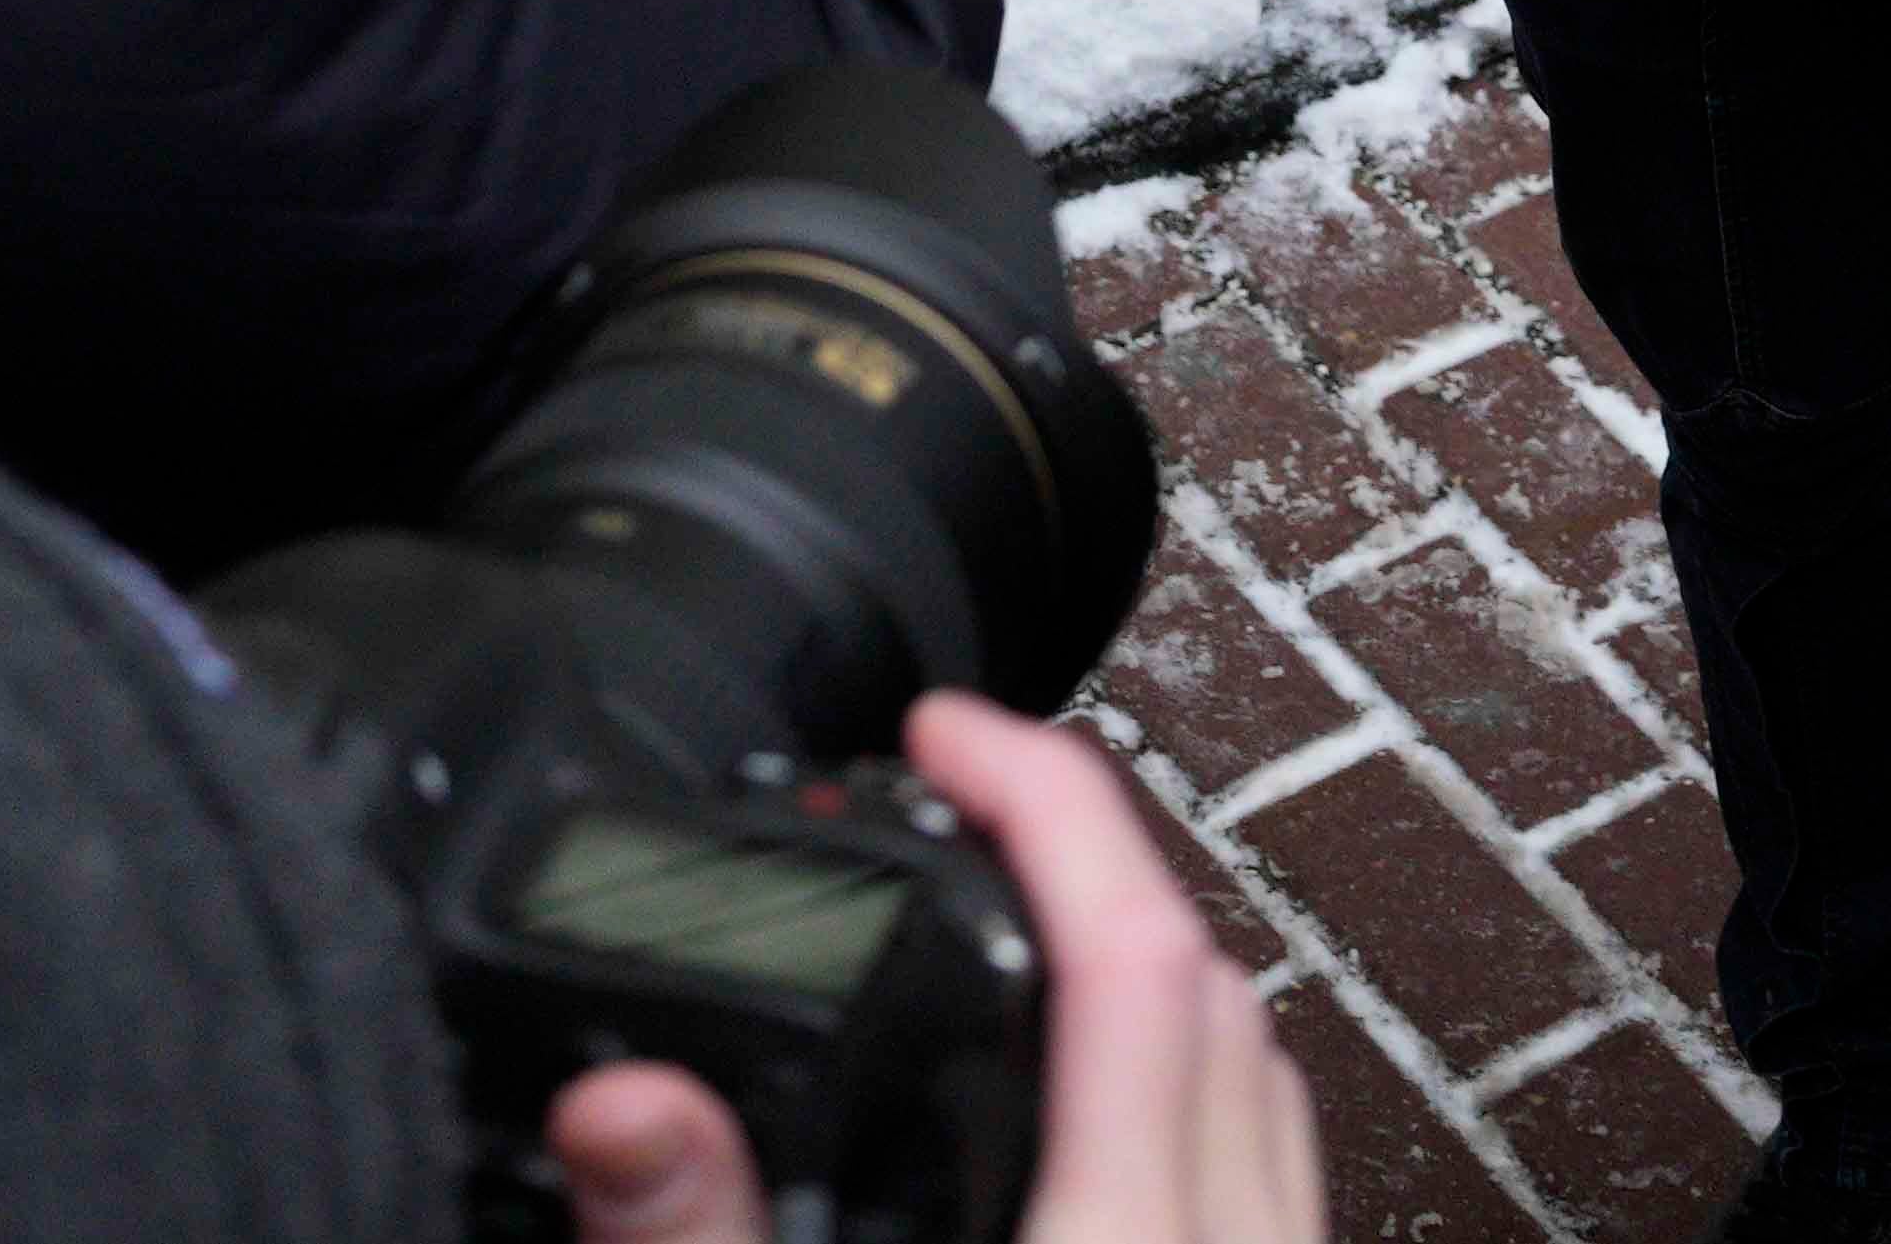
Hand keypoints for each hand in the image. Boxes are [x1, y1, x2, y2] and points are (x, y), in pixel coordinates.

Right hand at [532, 703, 1315, 1243]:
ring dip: (1150, 958)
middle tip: (963, 793)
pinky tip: (1096, 1103)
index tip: (946, 727)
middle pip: (1206, 981)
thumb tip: (627, 1103)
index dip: (1042, 793)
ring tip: (1019, 910)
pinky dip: (1190, 1080)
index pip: (1129, 947)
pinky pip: (1263, 1163)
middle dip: (1087, 845)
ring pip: (1256, 1065)